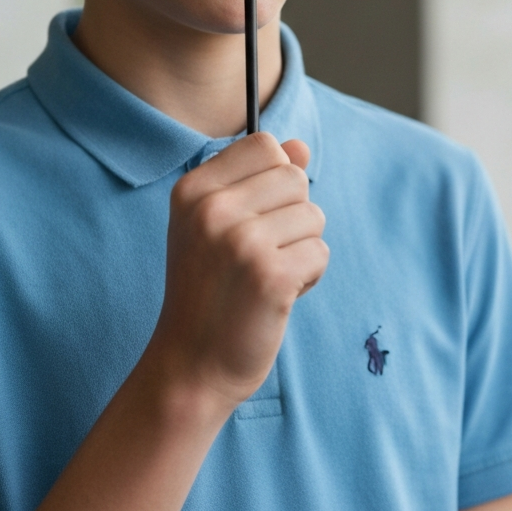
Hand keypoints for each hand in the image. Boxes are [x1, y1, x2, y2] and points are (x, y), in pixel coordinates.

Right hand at [145, 132, 328, 410]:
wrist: (191, 365)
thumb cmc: (207, 289)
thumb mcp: (216, 224)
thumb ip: (256, 179)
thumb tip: (300, 146)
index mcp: (193, 189)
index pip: (263, 145)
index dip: (273, 178)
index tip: (254, 215)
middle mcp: (212, 209)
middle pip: (293, 176)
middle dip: (292, 214)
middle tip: (261, 252)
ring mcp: (241, 242)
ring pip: (313, 215)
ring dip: (301, 248)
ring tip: (266, 275)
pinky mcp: (270, 277)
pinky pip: (320, 252)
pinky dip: (309, 276)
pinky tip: (278, 296)